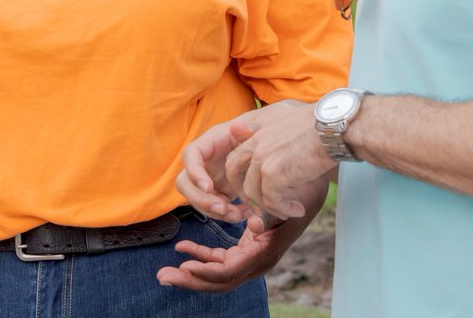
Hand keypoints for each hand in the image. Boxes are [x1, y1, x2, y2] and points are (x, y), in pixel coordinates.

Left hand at [156, 181, 327, 292]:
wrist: (309, 192)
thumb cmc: (297, 194)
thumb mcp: (285, 202)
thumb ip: (269, 216)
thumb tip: (254, 226)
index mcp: (264, 253)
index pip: (230, 270)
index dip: (206, 270)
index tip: (183, 264)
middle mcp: (258, 262)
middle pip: (220, 280)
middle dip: (190, 280)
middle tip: (162, 277)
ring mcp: (251, 258)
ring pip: (217, 274)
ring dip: (191, 273)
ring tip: (165, 271)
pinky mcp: (246, 250)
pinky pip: (220, 260)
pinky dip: (201, 255)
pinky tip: (183, 247)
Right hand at [176, 111, 264, 222]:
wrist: (265, 146)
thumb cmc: (258, 135)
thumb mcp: (255, 129)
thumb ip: (247, 130)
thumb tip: (236, 127)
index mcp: (209, 142)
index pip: (190, 155)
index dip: (195, 172)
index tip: (209, 187)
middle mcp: (203, 161)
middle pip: (185, 183)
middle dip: (202, 200)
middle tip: (224, 209)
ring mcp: (207, 178)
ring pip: (197, 199)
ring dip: (215, 212)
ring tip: (240, 214)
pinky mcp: (216, 192)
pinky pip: (212, 207)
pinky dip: (226, 214)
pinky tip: (245, 212)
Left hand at [224, 100, 337, 220]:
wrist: (334, 128)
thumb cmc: (316, 122)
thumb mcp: (282, 114)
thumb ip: (258, 125)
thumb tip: (235, 128)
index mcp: (257, 128)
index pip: (235, 152)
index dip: (239, 172)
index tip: (252, 184)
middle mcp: (255, 142)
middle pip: (233, 171)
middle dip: (243, 190)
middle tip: (260, 202)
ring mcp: (262, 158)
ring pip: (252, 191)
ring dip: (270, 205)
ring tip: (289, 209)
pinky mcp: (273, 174)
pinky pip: (270, 201)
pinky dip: (283, 209)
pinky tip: (297, 209)